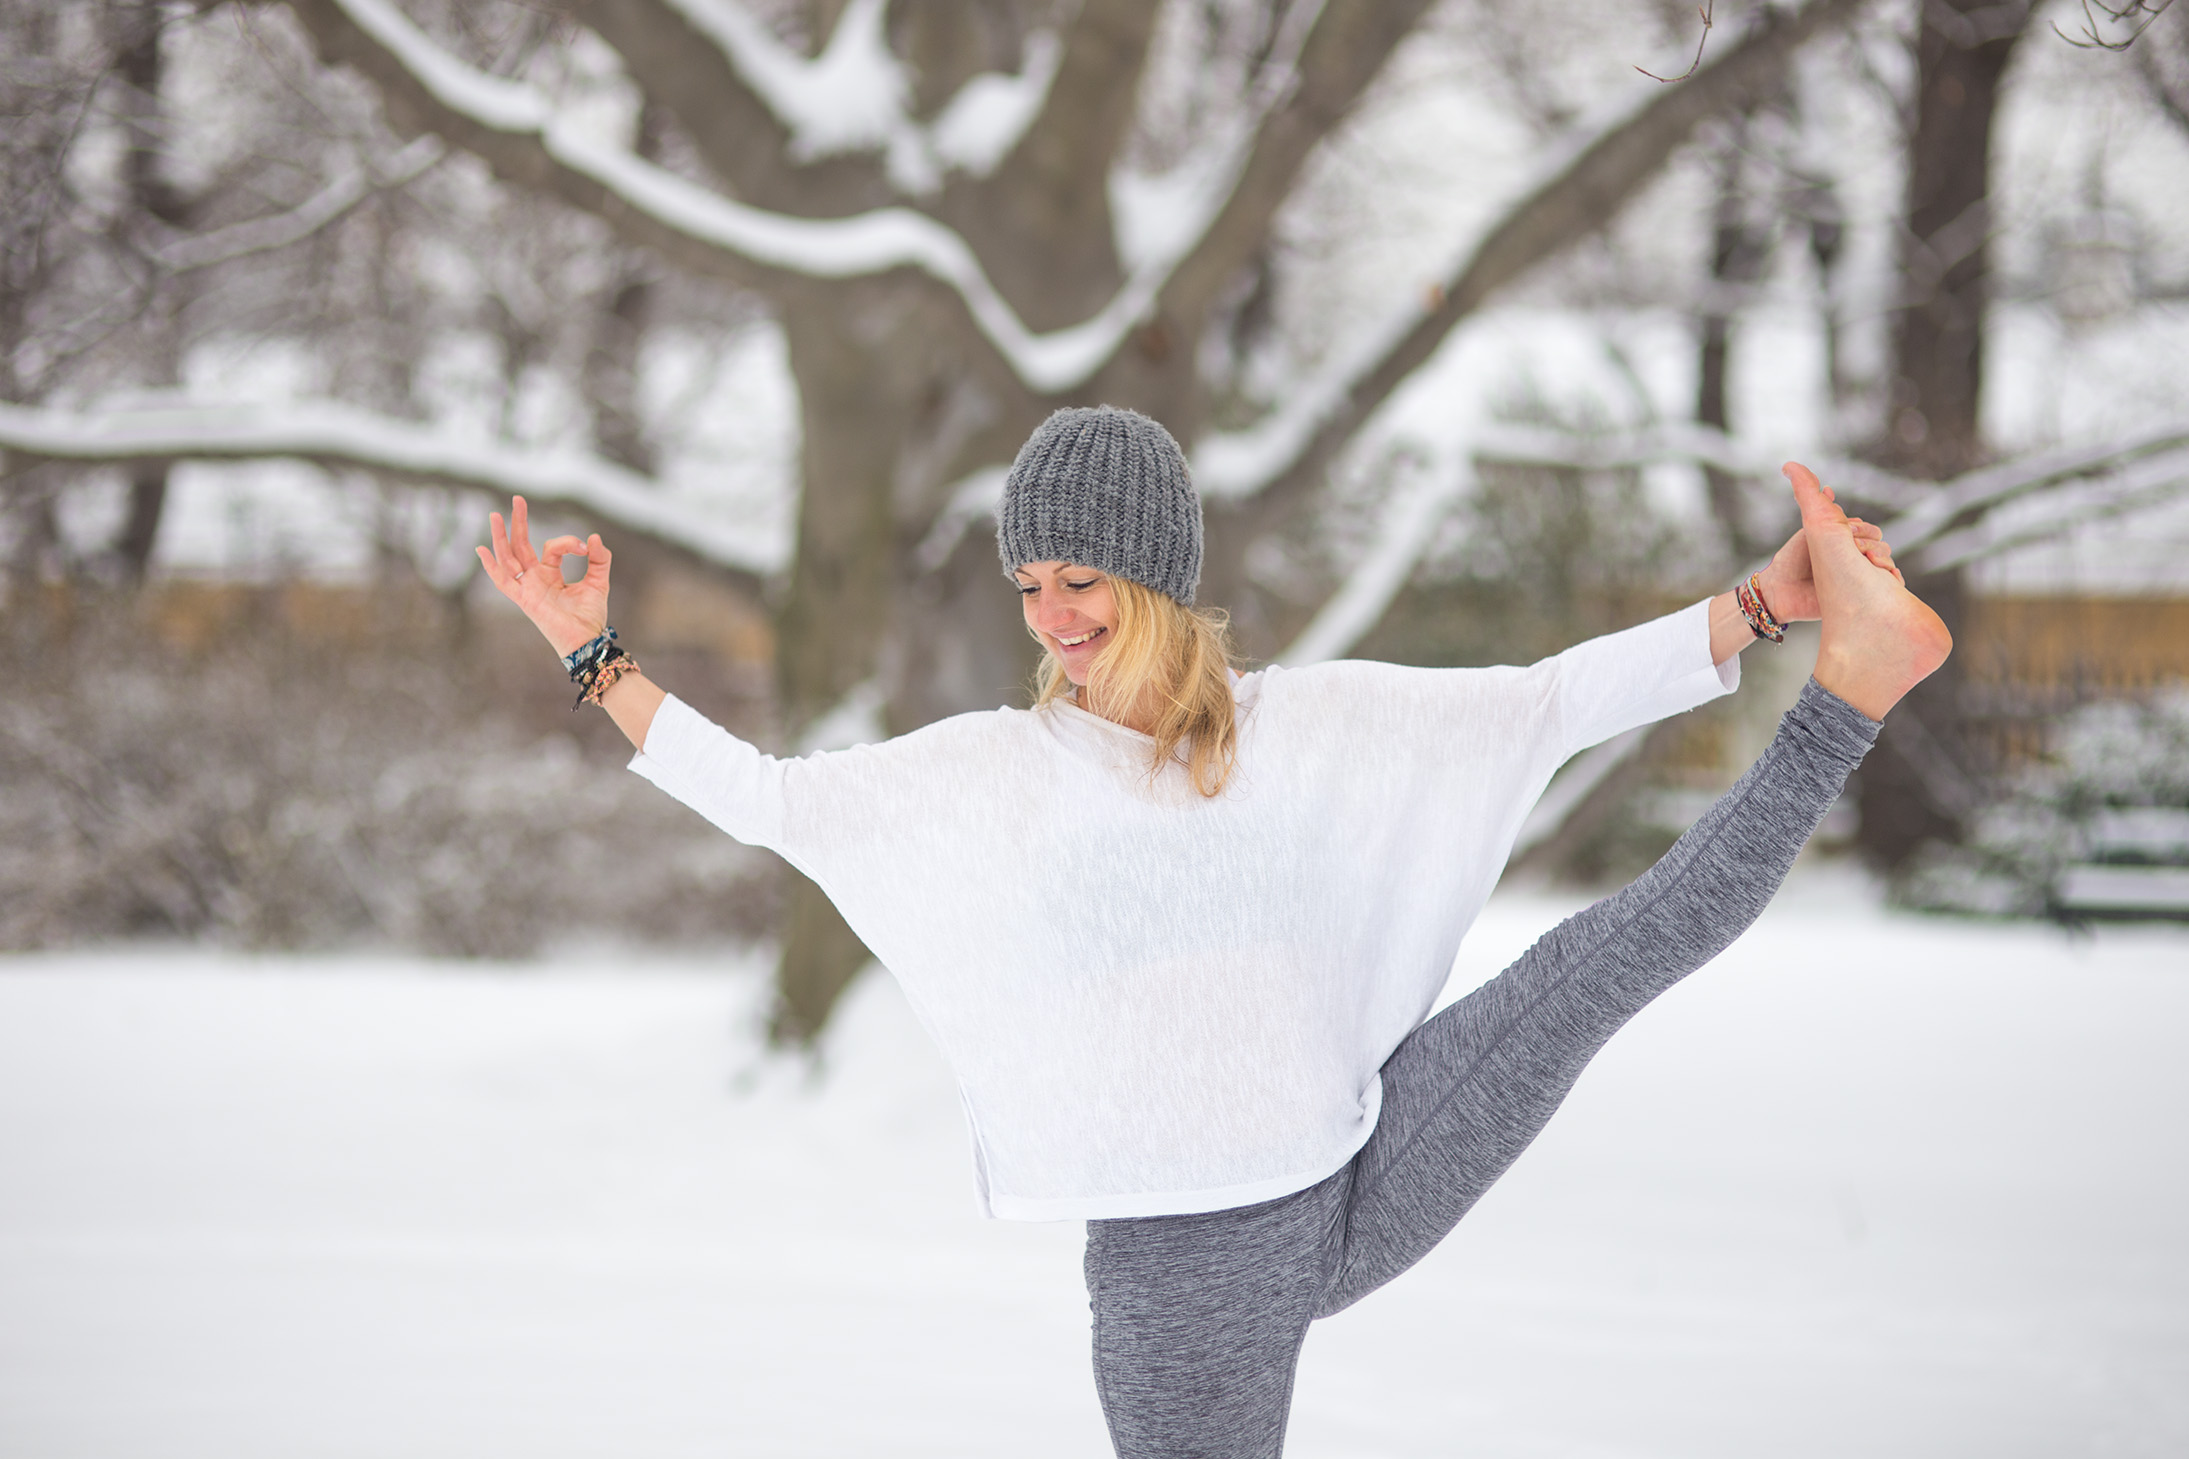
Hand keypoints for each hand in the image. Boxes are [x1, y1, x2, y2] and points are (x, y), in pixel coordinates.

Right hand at [475, 495, 612, 657]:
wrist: (587, 640)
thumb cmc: (589, 616)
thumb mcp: (598, 582)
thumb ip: (599, 560)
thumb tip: (594, 537)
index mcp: (549, 574)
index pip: (551, 547)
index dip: (567, 542)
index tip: (585, 546)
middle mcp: (535, 579)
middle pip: (520, 546)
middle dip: (518, 522)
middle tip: (518, 498)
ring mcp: (527, 588)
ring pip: (508, 558)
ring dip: (501, 537)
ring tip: (494, 515)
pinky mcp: (524, 599)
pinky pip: (504, 582)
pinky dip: (492, 567)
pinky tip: (482, 549)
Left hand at [1753, 465, 1900, 620]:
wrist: (1781, 589)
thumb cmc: (1792, 558)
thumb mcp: (1808, 530)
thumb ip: (1821, 511)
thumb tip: (1828, 489)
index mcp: (1845, 542)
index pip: (1870, 531)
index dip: (1863, 530)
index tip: (1849, 531)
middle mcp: (1854, 559)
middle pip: (1881, 545)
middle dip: (1873, 544)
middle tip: (1857, 549)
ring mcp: (1858, 578)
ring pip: (1885, 564)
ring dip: (1882, 560)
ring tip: (1868, 562)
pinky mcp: (1860, 596)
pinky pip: (1886, 589)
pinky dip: (1892, 580)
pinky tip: (1887, 576)